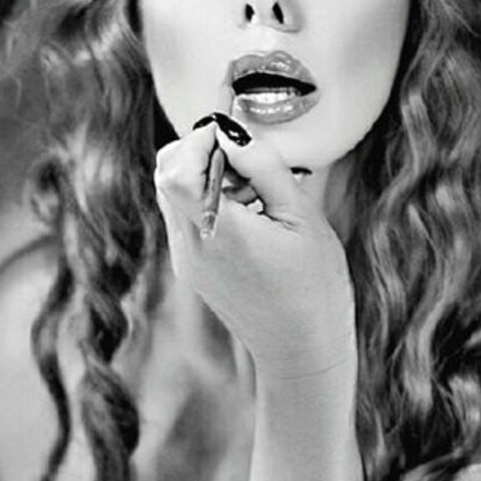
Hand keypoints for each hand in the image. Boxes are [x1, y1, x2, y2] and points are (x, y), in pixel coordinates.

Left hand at [154, 109, 356, 382]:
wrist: (302, 349)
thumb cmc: (314, 285)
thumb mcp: (302, 217)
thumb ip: (264, 167)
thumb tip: (231, 130)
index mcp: (219, 231)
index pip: (177, 166)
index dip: (201, 139)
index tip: (236, 136)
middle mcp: (191, 245)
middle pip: (166, 173)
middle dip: (198, 151)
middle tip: (244, 159)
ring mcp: (186, 259)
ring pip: (171, 193)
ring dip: (201, 174)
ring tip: (250, 188)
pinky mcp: (190, 268)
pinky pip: (183, 216)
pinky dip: (204, 199)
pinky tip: (245, 211)